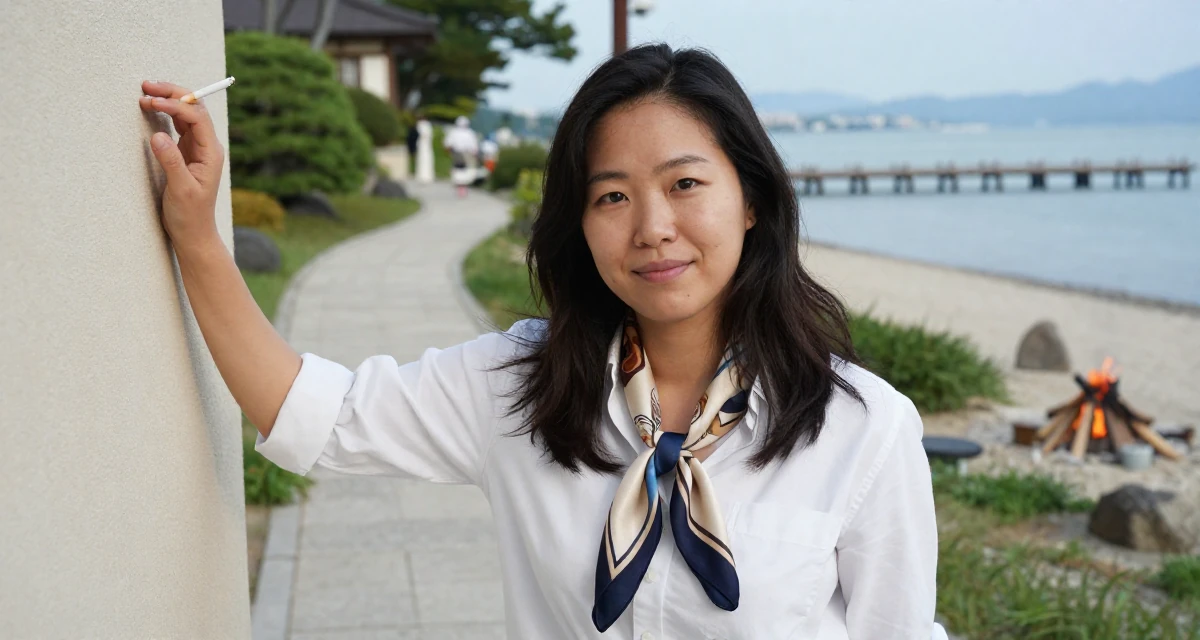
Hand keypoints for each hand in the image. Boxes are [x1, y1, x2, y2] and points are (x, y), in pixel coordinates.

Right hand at [139, 81, 224, 253]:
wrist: (194, 233)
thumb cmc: (190, 214)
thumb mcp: (180, 190)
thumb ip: (171, 162)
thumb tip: (157, 135)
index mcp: (210, 152)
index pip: (196, 117)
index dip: (175, 105)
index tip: (152, 102)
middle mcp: (206, 146)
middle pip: (194, 109)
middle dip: (172, 94)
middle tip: (147, 86)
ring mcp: (196, 148)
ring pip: (185, 114)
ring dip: (167, 101)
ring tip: (145, 92)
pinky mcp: (185, 153)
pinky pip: (177, 125)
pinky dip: (164, 113)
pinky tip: (151, 108)